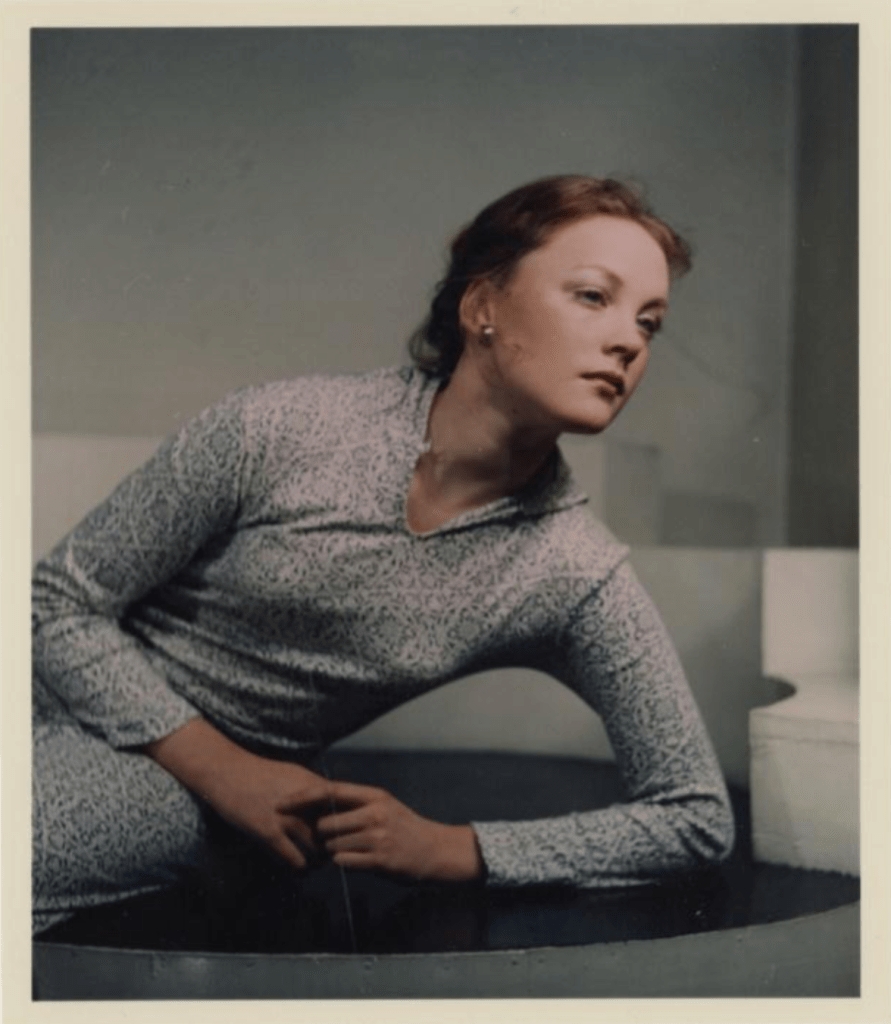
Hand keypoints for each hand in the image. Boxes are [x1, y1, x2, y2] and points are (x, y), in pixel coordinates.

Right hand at [144, 717, 331, 871]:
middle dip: (337, 846)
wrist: (228, 771)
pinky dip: (300, 868)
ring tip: (318, 865)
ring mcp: (287, 818)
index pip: (345, 810)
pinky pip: (294, 859)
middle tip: (334, 855)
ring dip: (320, 861)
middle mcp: (305, 802)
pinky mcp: (268, 833)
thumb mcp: (294, 774)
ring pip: (318, 849)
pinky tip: (299, 869)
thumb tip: (333, 803)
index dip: (350, 825)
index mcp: (314, 786)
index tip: (348, 835)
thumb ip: (314, 790)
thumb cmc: (262, 773)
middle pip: (336, 832)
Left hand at [316, 781, 483, 883]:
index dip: (301, 797)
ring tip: (351, 849)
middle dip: (322, 834)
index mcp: (374, 796)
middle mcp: (375, 813)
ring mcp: (378, 837)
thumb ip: (354, 803)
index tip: (281, 804)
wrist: (434, 850)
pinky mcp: (379, 860)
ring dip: (333, 851)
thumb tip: (315, 803)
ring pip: (332, 845)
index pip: (329, 791)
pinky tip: (358, 860)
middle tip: (331, 839)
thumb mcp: (382, 805)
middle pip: (325, 823)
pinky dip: (343, 863)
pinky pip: (343, 862)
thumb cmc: (402, 827)